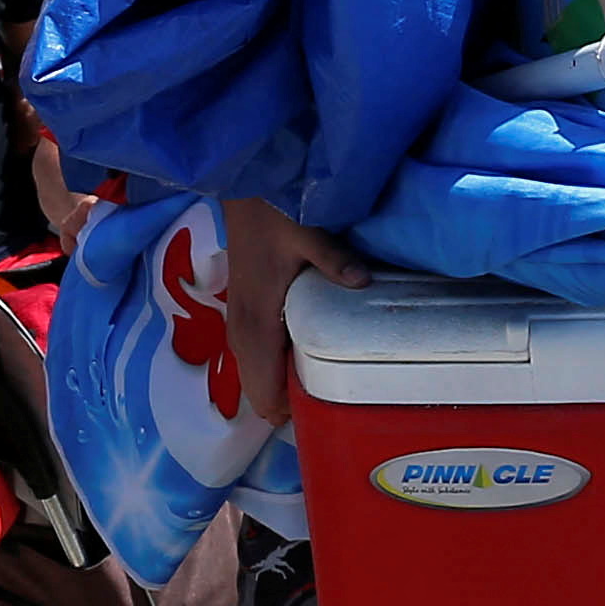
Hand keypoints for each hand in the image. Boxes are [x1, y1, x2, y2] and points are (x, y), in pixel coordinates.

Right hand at [213, 198, 365, 433]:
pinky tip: (308, 359)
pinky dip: (276, 370)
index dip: (292, 414)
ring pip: (256, 379)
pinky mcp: (244, 315)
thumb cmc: (273, 215)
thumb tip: (364, 282)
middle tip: (338, 402)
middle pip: (260, 395)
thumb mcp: (307, 234)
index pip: (265, 395)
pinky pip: (256, 361)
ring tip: (327, 385)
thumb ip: (333, 261)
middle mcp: (242, 334)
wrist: (246, 191)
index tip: (330, 414)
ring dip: (283, 388)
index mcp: (256, 326)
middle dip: (292, 407)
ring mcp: (240, 325)